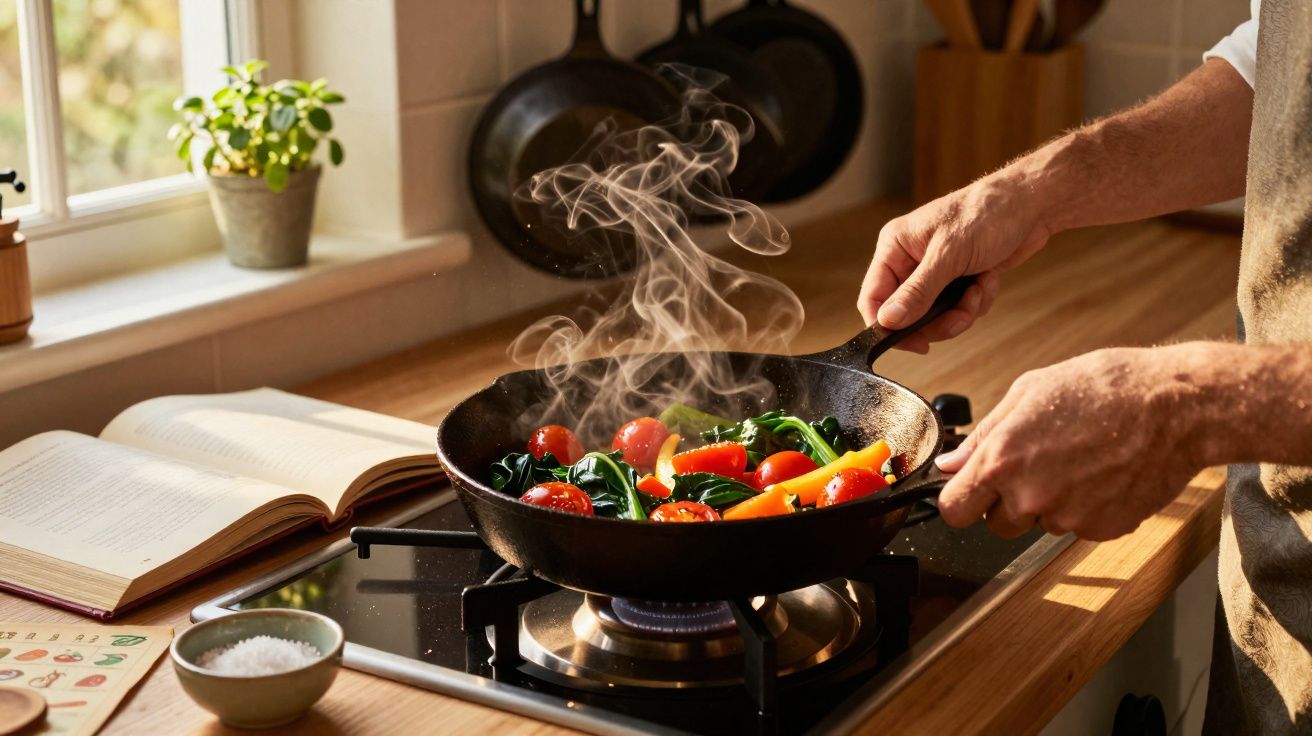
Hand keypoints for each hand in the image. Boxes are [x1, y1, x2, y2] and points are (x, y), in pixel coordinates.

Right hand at [857, 175, 1051, 352]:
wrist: (1030, 205)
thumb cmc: (987, 214)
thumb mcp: (949, 255)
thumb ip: (917, 291)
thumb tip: (888, 321)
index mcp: (895, 247)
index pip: (873, 298)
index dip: (887, 326)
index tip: (914, 342)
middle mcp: (910, 260)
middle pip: (907, 314)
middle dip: (938, 320)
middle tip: (961, 317)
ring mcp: (934, 271)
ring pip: (934, 317)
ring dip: (962, 311)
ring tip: (979, 290)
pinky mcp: (957, 279)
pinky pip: (957, 309)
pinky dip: (976, 302)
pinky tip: (988, 281)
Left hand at [935, 346, 1205, 540]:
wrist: (1175, 407)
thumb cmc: (1103, 388)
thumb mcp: (1029, 392)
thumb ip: (984, 435)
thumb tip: (952, 464)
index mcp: (1002, 461)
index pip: (954, 509)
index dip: (959, 500)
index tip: (968, 491)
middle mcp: (1030, 496)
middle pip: (996, 524)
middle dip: (1007, 501)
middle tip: (1036, 465)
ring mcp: (1068, 517)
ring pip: (1039, 524)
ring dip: (1049, 503)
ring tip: (1077, 460)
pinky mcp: (1102, 528)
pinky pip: (1078, 526)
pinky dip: (1085, 507)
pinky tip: (1101, 474)